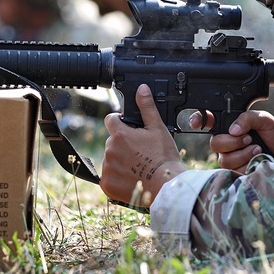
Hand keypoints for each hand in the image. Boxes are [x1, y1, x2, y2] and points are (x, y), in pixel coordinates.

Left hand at [101, 84, 187, 208]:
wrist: (166, 185)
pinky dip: (117, 177)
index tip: (129, 129)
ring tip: (137, 166)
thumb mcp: (157, 128)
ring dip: (119, 160)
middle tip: (139, 152)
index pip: (111, 120)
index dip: (120, 122)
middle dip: (122, 144)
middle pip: (111, 141)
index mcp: (120, 134)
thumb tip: (141, 89)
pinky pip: (108, 177)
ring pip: (110, 159)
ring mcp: (107, 168)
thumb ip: (146, 107)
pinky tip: (131, 177)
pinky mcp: (107, 184)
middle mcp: (109, 150)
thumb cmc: (164, 157)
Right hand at [190, 110, 273, 172]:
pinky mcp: (235, 172)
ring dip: (242, 153)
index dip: (198, 120)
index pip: (208, 121)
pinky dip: (246, 162)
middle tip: (248, 138)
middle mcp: (227, 142)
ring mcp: (230, 158)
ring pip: (223, 158)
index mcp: (230, 126)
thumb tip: (233, 129)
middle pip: (214, 143)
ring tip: (257, 148)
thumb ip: (247, 118)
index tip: (196, 123)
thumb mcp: (264, 119)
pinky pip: (232, 169)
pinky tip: (256, 159)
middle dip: (232, 141)